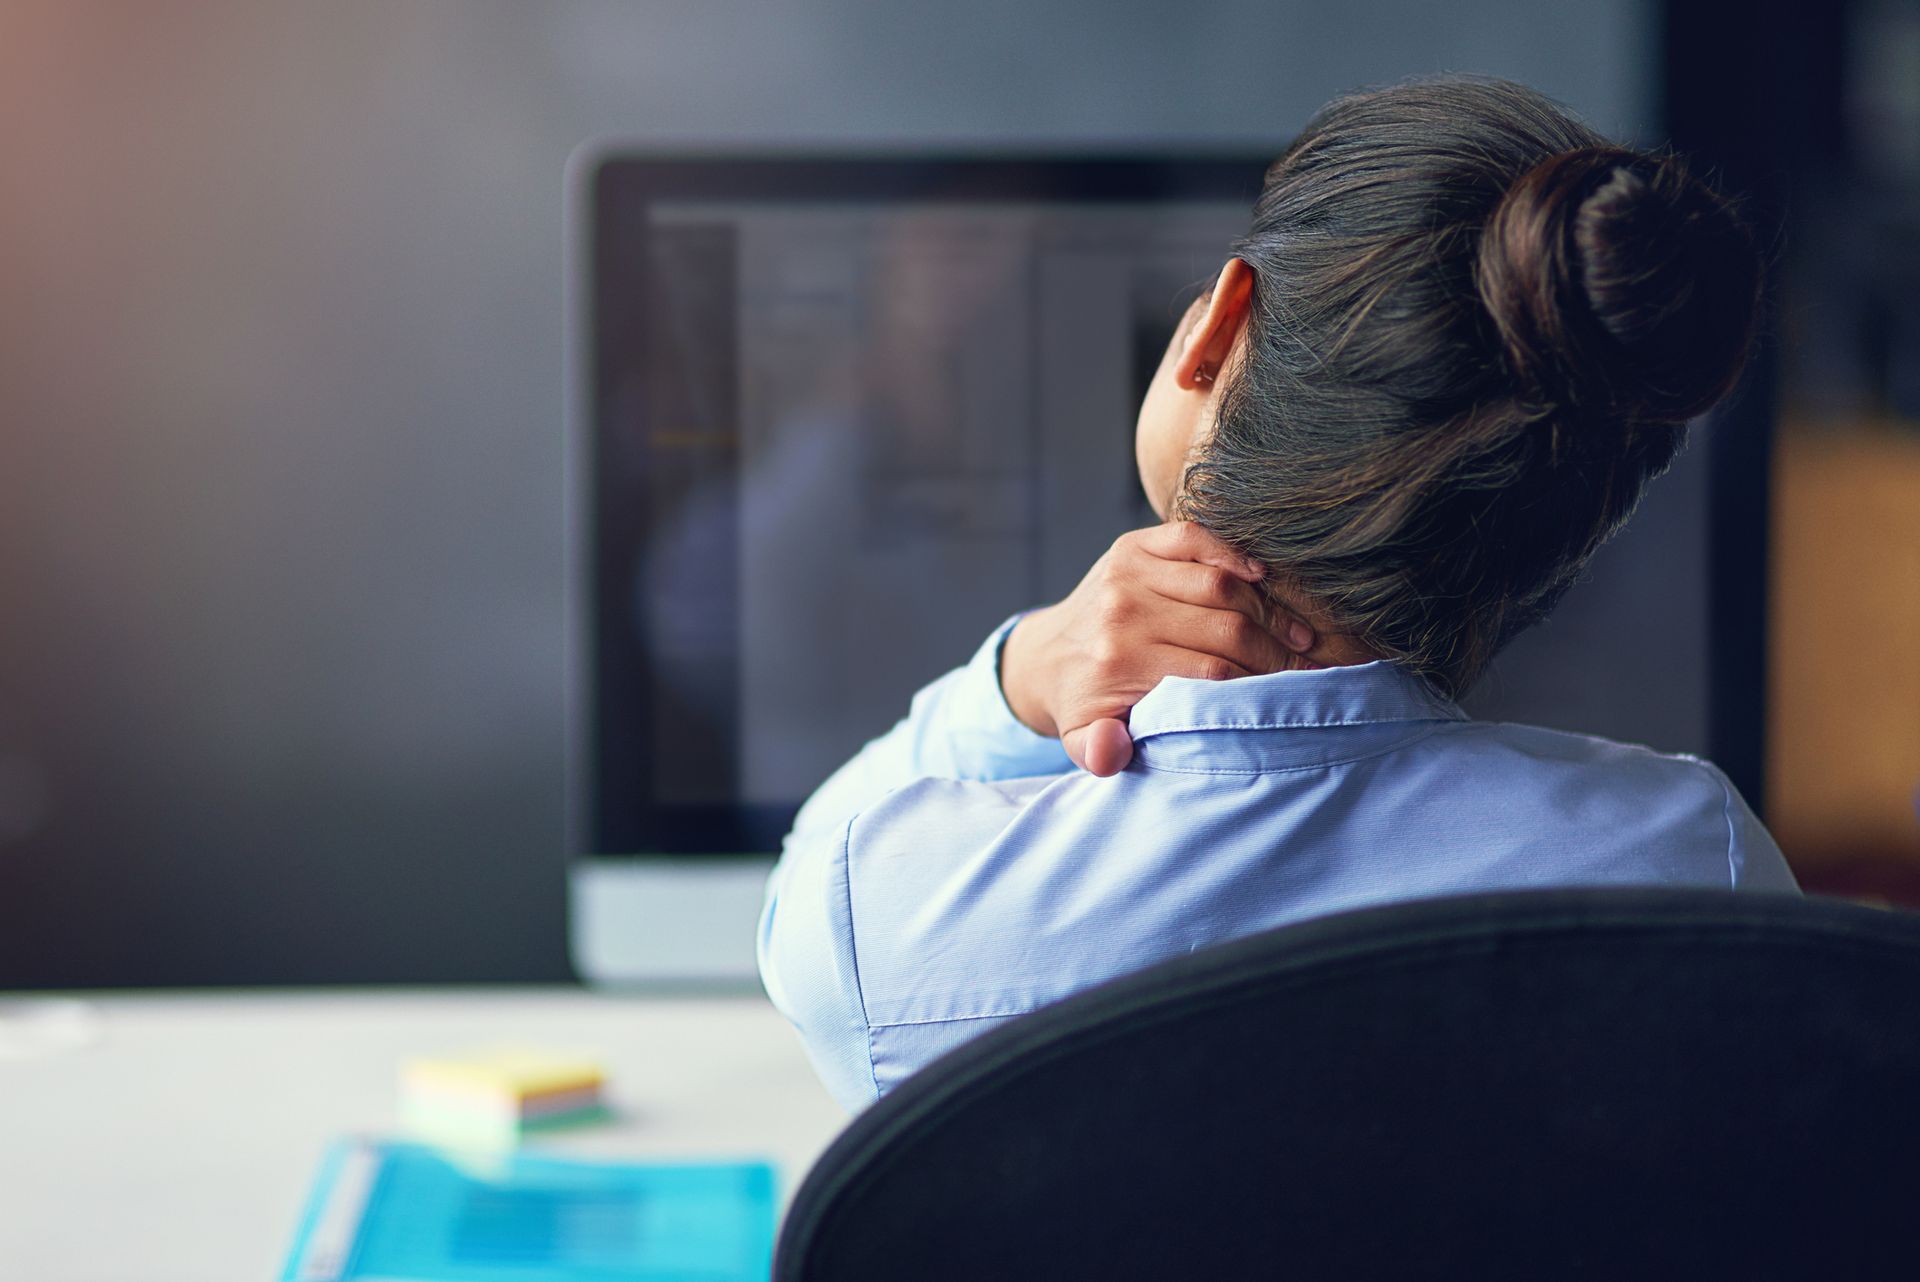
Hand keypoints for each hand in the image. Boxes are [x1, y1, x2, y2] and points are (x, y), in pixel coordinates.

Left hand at [1000, 522, 1316, 776]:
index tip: (1292, 697)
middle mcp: (1123, 611)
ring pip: (1221, 584)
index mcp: (1118, 660)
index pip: (1212, 672)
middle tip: (1306, 669)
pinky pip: (1194, 537)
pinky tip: (1263, 577)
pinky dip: (1233, 552)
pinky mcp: (1132, 545)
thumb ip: (1098, 752)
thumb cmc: (1083, 703)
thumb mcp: (1083, 739)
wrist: (1046, 656)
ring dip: (1268, 609)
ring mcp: (1128, 572)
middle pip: (1224, 627)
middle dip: (1274, 651)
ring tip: (1296, 636)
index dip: (1258, 685)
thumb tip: (1112, 751)